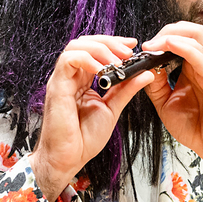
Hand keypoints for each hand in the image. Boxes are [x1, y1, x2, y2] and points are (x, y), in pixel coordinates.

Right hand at [29, 36, 154, 201]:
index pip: (95, 50)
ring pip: (76, 46)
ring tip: (117, 60)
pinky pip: (68, 60)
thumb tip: (145, 73)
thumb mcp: (112, 109)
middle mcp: (71, 77)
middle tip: (128, 51)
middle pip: (85, 43)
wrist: (69, 159)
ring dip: (100, 48)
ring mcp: (62, 80)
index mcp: (82, 81)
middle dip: (109, 42)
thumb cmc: (84, 139)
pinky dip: (87, 59)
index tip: (132, 45)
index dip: (113, 43)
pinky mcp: (57, 87)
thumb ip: (126, 89)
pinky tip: (102, 68)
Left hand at [141, 22, 202, 201]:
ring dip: (171, 35)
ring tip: (153, 45)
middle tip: (148, 44)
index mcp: (192, 68)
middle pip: (190, 30)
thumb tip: (144, 68)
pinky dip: (182, 47)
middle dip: (166, 30)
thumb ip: (155, 85)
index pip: (181, 38)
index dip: (161, 37)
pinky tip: (168, 46)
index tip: (142, 48)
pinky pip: (200, 56)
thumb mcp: (166, 104)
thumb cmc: (195, 128)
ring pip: (196, 35)